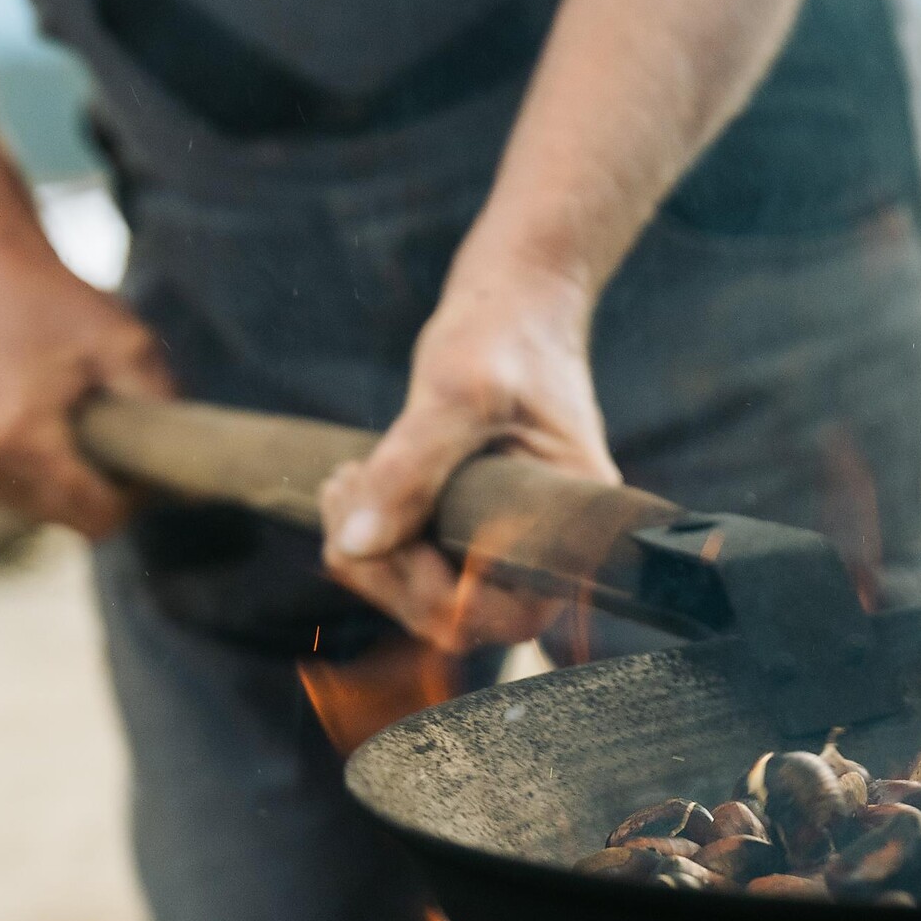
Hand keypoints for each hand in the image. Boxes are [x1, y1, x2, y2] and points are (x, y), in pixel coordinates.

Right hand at [0, 234, 173, 536]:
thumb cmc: (56, 303)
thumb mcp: (127, 345)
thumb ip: (162, 409)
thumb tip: (195, 481)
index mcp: (21, 439)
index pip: (99, 518)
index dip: (139, 499)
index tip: (152, 457)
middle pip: (78, 523)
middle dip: (114, 494)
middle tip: (128, 438)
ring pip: (54, 514)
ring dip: (84, 486)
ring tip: (94, 428)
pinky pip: (30, 496)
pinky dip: (58, 477)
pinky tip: (67, 432)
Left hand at [319, 260, 620, 653]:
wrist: (516, 301)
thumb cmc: (504, 335)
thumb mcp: (455, 391)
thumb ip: (411, 467)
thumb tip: (354, 545)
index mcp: (575, 527)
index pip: (509, 615)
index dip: (437, 593)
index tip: (388, 529)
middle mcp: (549, 548)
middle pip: (460, 618)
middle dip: (387, 569)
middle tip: (345, 491)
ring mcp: (511, 543)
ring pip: (430, 599)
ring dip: (371, 555)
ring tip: (345, 481)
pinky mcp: (476, 530)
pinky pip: (421, 570)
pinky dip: (375, 542)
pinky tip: (356, 484)